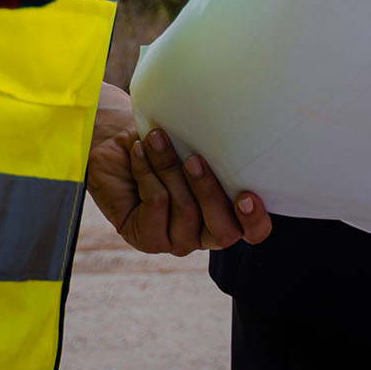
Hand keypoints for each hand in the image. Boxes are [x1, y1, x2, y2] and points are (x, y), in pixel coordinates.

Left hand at [85, 83, 270, 254]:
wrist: (116, 141)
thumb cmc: (166, 139)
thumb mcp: (197, 141)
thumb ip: (218, 150)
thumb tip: (236, 129)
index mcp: (228, 212)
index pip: (254, 231)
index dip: (255, 219)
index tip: (247, 194)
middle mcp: (205, 233)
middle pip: (223, 231)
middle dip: (209, 190)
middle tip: (194, 159)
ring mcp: (177, 240)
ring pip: (187, 211)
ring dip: (170, 169)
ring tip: (157, 139)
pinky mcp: (147, 239)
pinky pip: (157, 205)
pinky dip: (148, 173)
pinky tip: (140, 153)